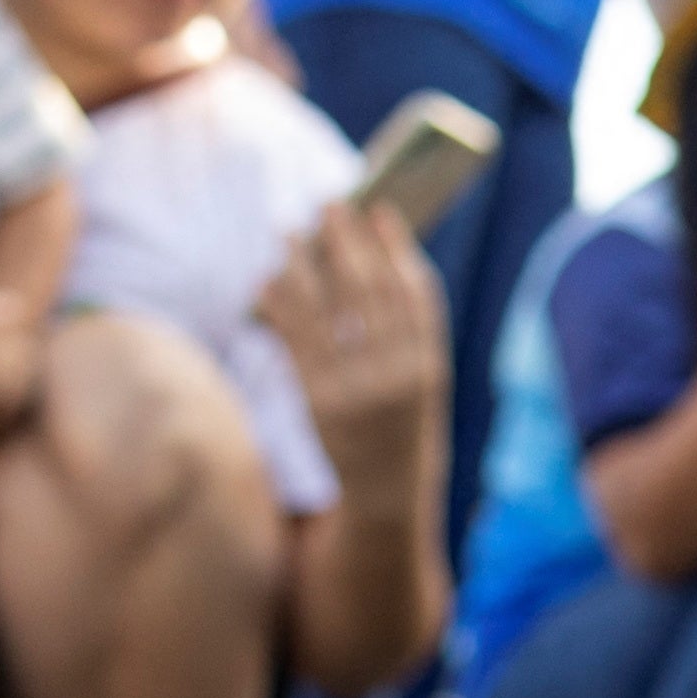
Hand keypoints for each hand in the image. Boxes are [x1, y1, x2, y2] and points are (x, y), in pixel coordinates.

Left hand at [256, 201, 450, 487]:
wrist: (387, 493)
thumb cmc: (401, 426)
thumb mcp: (419, 382)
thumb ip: (403, 332)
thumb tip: (368, 261)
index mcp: (428, 367)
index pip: (414, 294)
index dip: (396, 248)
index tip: (380, 210)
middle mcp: (395, 376)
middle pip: (369, 292)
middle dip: (348, 242)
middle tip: (330, 205)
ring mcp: (355, 390)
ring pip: (327, 310)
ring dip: (305, 263)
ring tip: (289, 231)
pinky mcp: (317, 401)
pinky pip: (295, 340)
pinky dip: (280, 304)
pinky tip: (268, 279)